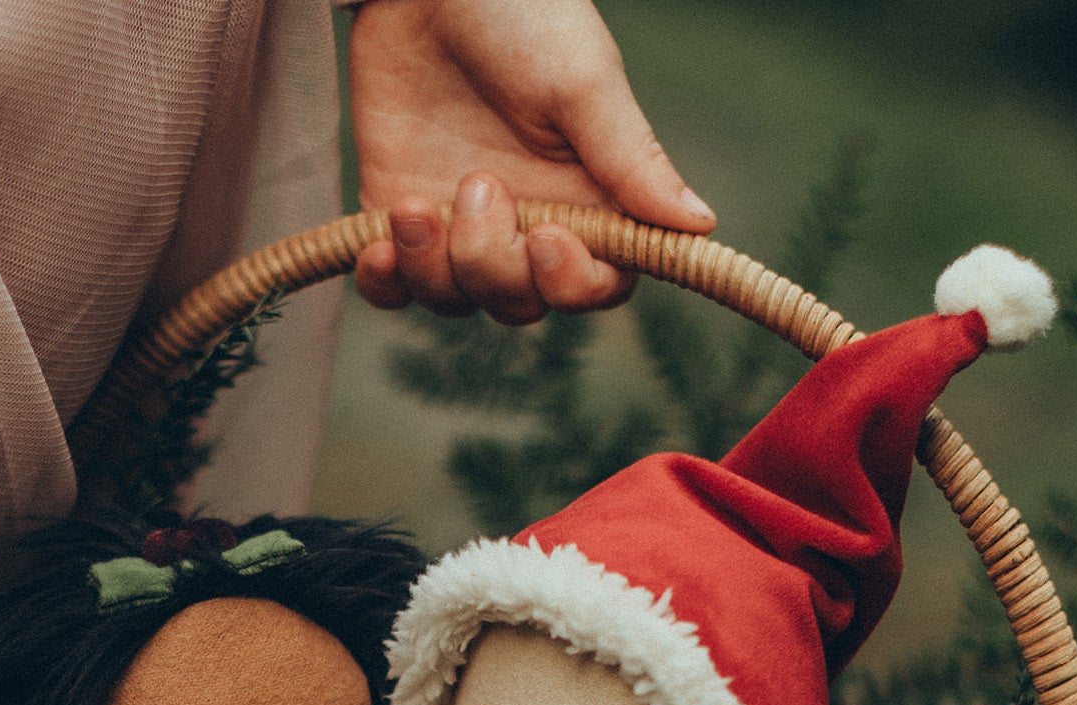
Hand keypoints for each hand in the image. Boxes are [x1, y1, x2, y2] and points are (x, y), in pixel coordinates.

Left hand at [347, 0, 714, 322]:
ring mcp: (460, 225)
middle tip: (475, 184)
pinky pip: (394, 287)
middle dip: (493, 264)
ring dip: (435, 268)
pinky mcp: (400, 216)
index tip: (547, 240)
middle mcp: (525, 222)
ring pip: (457, 301)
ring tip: (416, 205)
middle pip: (519, 303)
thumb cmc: (518, 10)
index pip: (595, 284)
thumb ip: (632, 160)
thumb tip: (700, 224)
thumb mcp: (583, 81)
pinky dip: (386, 283)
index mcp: (585, 197)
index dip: (572, 283)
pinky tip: (376, 246)